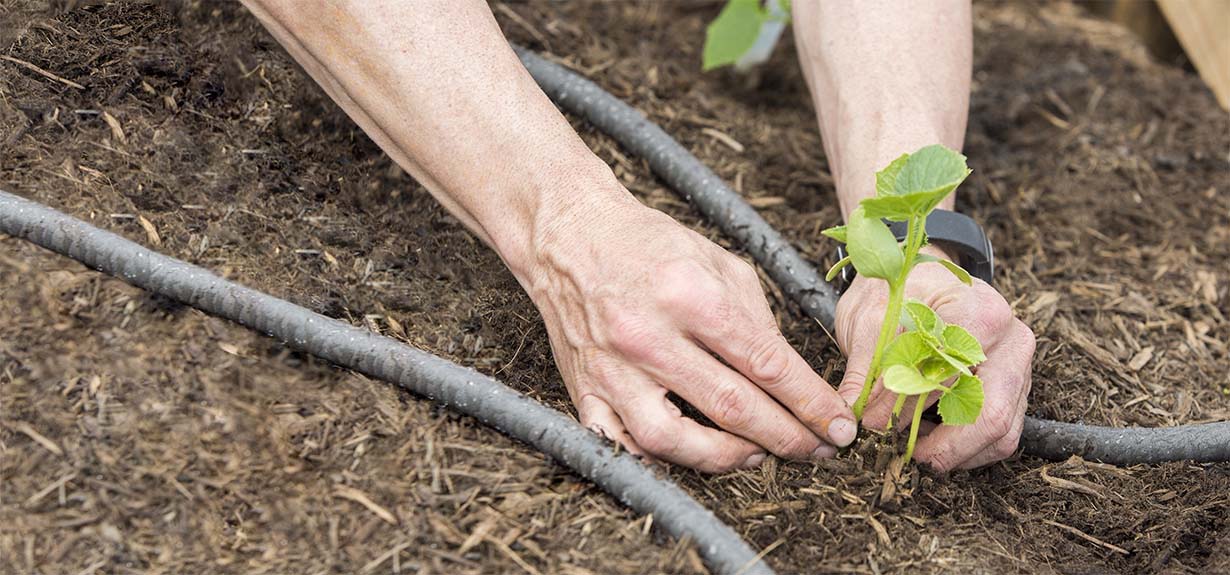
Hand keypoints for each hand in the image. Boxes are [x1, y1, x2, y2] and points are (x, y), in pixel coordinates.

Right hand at [517, 193, 856, 472]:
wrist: (569, 235)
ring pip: (674, 440)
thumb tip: (790, 377)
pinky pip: (622, 446)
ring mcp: (612, 368)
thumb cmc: (647, 244)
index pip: (765, 363)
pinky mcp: (584, 389)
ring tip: (757, 454)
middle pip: (731, 406)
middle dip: (786, 436)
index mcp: (689, 294)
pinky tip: (691, 455)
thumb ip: (757, 319)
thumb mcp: (718, 261)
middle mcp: (648, 335)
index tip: (837, 427)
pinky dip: (659, 461)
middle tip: (816, 450)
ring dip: (727, 458)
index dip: (809, 402)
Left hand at [835, 246, 1034, 470]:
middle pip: (989, 414)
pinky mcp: (1015, 389)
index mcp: (980, 313)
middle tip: (903, 456)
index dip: (905, 407)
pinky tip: (934, 444)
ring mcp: (1019, 367)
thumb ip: (867, 369)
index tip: (870, 424)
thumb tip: (855, 416)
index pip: (946, 377)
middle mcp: (1012, 341)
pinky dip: (969, 449)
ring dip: (957, 452)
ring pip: (1000, 431)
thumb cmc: (897, 293)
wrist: (921, 277)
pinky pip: (1002, 433)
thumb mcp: (871, 319)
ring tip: (915, 452)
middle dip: (942, 446)